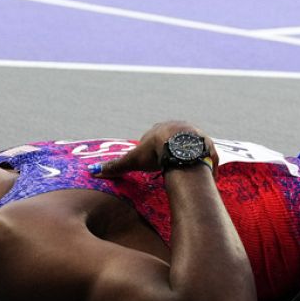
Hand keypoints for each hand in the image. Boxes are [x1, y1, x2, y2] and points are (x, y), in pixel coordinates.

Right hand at [89, 121, 217, 178]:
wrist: (179, 147)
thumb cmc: (154, 152)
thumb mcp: (132, 160)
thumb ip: (115, 167)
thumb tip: (93, 172)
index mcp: (160, 129)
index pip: (155, 138)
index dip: (154, 149)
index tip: (154, 161)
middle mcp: (178, 126)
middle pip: (174, 139)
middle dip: (172, 150)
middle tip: (170, 165)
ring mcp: (194, 132)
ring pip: (191, 145)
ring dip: (189, 155)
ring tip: (188, 168)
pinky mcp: (207, 142)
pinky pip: (207, 154)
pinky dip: (205, 163)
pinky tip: (205, 174)